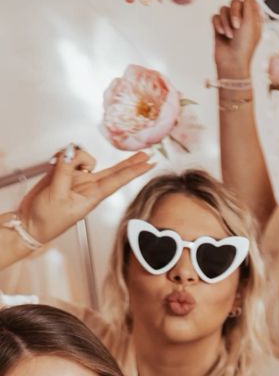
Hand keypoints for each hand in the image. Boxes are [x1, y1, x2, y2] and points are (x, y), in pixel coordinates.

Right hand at [18, 145, 152, 245]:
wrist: (30, 223)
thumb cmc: (47, 219)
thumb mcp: (57, 195)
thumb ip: (64, 172)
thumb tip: (69, 152)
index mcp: (92, 196)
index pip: (118, 180)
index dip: (134, 170)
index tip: (150, 164)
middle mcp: (88, 186)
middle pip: (113, 170)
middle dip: (129, 161)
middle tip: (146, 153)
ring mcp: (76, 179)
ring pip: (83, 156)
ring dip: (73, 154)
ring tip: (58, 163)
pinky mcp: (63, 173)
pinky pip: (68, 156)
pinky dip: (61, 154)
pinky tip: (53, 161)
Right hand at [213, 0, 262, 77]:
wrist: (232, 63)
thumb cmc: (245, 46)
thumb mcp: (250, 22)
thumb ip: (250, 2)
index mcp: (253, 17)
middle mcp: (242, 18)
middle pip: (234, 2)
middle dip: (234, 13)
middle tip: (237, 25)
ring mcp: (230, 22)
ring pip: (224, 9)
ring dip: (226, 22)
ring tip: (230, 35)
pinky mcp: (219, 27)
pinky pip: (215, 17)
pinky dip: (218, 25)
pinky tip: (221, 34)